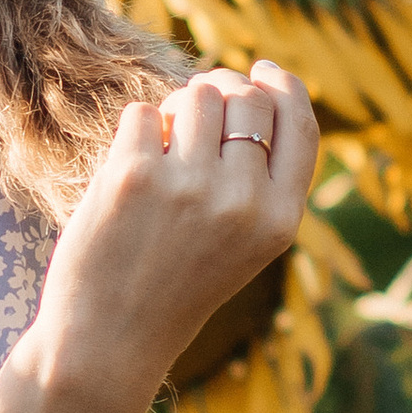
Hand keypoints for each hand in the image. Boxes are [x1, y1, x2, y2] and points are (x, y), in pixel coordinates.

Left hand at [28, 60, 317, 412]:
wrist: (111, 341)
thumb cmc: (176, 285)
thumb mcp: (245, 244)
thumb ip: (260, 180)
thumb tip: (254, 86)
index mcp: (280, 220)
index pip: (300, 126)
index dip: (285, 88)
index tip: (264, 71)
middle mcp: (242, 201)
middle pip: (247, 98)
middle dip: (222, 91)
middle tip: (194, 113)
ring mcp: (188, 186)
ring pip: (195, 95)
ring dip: (175, 108)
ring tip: (160, 149)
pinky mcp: (133, 176)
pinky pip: (142, 113)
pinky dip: (135, 131)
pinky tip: (129, 171)